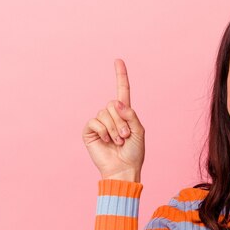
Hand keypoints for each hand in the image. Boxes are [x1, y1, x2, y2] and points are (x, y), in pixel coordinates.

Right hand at [82, 59, 144, 180]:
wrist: (123, 169)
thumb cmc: (134, 152)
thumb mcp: (139, 131)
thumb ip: (131, 114)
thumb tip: (115, 102)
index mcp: (125, 114)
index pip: (122, 91)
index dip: (120, 76)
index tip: (118, 60)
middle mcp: (111, 115)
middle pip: (112, 104)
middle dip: (121, 121)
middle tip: (125, 137)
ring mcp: (100, 123)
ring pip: (104, 113)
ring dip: (114, 129)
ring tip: (118, 142)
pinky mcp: (90, 131)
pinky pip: (95, 121)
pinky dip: (103, 131)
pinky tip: (107, 142)